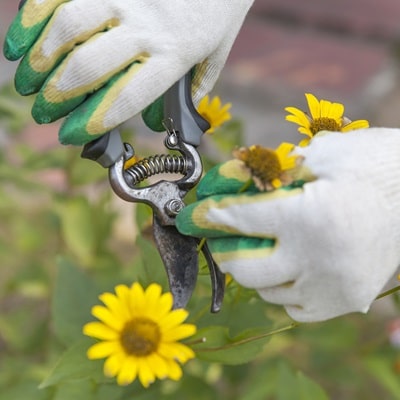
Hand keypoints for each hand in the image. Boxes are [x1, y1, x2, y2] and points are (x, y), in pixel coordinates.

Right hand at [3, 0, 252, 144]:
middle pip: (89, 65)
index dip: (93, 119)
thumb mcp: (215, 55)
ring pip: (70, 26)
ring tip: (27, 82)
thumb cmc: (218, 10)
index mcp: (174, 56)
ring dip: (40, 59)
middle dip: (57, 96)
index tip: (71, 134)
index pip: (127, 96)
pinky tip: (19, 41)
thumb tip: (159, 123)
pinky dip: (33, 15)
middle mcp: (146, 28)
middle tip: (43, 113)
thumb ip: (191, 89)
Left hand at [176, 128, 399, 321]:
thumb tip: (236, 187)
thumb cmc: (372, 164)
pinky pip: (294, 308)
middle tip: (223, 237)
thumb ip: (275, 173)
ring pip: (267, 292)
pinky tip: (287, 269)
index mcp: (308, 215)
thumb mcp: (321, 154)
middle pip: (244, 269)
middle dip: (224, 251)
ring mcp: (332, 285)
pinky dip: (281, 290)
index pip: (239, 220)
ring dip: (254, 270)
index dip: (209, 216)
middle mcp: (317, 258)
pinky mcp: (347, 299)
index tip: (192, 217)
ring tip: (260, 249)